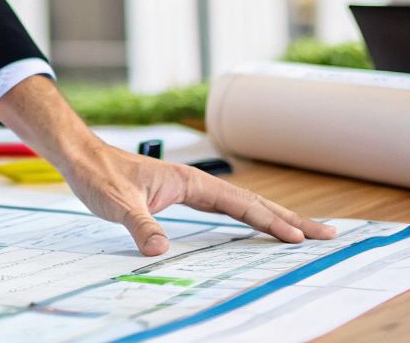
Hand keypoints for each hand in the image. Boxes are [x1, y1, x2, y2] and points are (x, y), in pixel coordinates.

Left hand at [57, 139, 335, 254]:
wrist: (82, 158)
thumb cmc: (99, 176)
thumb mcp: (116, 205)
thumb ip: (138, 227)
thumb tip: (158, 252)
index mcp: (190, 182)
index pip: (241, 204)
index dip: (271, 221)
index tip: (299, 236)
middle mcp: (196, 183)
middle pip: (254, 202)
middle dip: (290, 219)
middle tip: (327, 233)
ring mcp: (192, 188)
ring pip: (243, 204)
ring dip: (275, 217)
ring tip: (305, 231)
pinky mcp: (182, 195)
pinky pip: (226, 209)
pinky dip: (249, 218)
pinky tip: (258, 226)